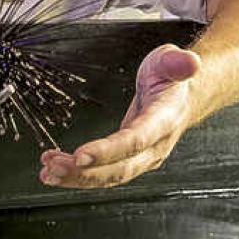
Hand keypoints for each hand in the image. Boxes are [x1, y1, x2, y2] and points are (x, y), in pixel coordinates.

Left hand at [39, 44, 199, 187]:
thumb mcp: (170, 61)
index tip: (80, 155)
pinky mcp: (129, 160)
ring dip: (78, 178)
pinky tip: (55, 168)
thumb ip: (177, 62)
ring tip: (49, 172)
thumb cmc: (171, 79)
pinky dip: (79, 174)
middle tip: (55, 168)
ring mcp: (143, 158)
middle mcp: (155, 146)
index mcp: (164, 121)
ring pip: (110, 176)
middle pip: (120, 167)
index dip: (107, 151)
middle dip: (85, 172)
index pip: (135, 140)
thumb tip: (190, 62)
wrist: (183, 96)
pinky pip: (104, 173)